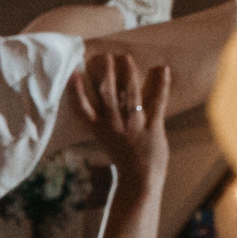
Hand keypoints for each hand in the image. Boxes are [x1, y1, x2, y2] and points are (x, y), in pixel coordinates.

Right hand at [72, 52, 171, 180]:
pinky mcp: (153, 128)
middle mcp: (115, 127)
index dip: (77, 91)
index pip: (84, 109)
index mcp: (101, 130)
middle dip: (106, 75)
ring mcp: (134, 127)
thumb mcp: (108, 140)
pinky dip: (160, 85)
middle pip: (108, 97)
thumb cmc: (124, 160)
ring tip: (125, 58)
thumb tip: (101, 98)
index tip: (73, 74)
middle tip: (104, 55)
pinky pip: (157, 103)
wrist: (139, 182)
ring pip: (130, 96)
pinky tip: (163, 69)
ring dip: (128, 75)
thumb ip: (104, 120)